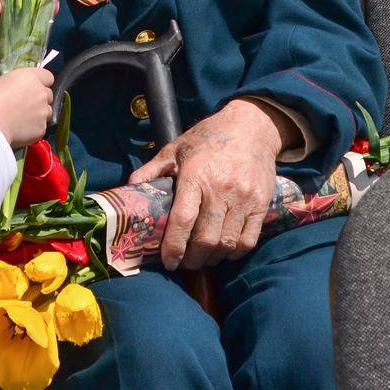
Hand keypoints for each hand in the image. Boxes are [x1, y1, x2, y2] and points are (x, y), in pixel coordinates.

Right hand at [0, 67, 55, 147]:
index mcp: (30, 77)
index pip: (47, 76)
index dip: (40, 80)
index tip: (29, 85)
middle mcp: (41, 94)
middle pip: (48, 94)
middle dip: (38, 97)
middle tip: (23, 102)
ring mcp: (43, 113)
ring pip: (46, 112)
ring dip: (38, 113)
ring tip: (22, 117)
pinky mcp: (41, 130)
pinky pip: (40, 127)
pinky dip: (33, 128)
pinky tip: (20, 129)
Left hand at [128, 98, 292, 271]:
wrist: (251, 126)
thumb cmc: (208, 138)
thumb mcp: (175, 148)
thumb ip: (151, 170)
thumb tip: (128, 189)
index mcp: (195, 175)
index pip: (182, 220)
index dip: (173, 246)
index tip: (167, 262)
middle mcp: (221, 189)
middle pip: (206, 239)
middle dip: (192, 259)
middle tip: (183, 263)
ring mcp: (243, 198)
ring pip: (227, 244)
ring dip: (211, 259)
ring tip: (201, 259)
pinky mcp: (261, 204)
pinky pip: (248, 240)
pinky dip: (234, 253)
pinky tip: (224, 251)